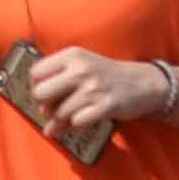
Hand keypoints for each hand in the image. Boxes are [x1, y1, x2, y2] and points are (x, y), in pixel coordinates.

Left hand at [21, 48, 161, 133]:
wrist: (142, 83)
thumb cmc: (106, 76)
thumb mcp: (82, 66)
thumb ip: (58, 80)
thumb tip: (40, 112)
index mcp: (72, 55)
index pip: (36, 72)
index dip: (36, 86)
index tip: (46, 93)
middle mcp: (81, 69)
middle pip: (40, 93)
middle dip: (44, 105)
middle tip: (54, 108)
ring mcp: (94, 88)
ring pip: (59, 112)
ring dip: (62, 120)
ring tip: (72, 116)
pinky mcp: (106, 106)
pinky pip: (76, 122)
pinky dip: (77, 124)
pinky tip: (83, 119)